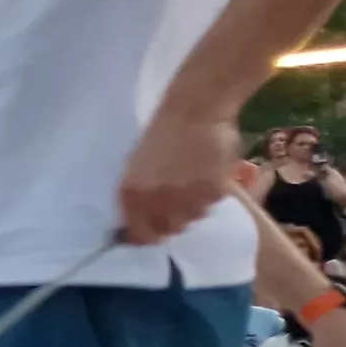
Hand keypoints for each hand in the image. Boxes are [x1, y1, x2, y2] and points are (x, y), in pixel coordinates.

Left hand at [115, 113, 240, 246]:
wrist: (193, 111)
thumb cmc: (161, 133)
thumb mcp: (136, 168)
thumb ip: (138, 197)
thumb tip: (141, 224)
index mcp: (131, 196)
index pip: (141, 235)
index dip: (148, 235)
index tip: (155, 230)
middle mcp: (156, 202)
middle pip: (170, 230)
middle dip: (174, 219)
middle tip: (179, 198)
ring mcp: (186, 199)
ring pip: (194, 218)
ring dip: (194, 205)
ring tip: (193, 179)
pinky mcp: (212, 191)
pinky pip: (213, 203)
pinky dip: (212, 191)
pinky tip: (207, 170)